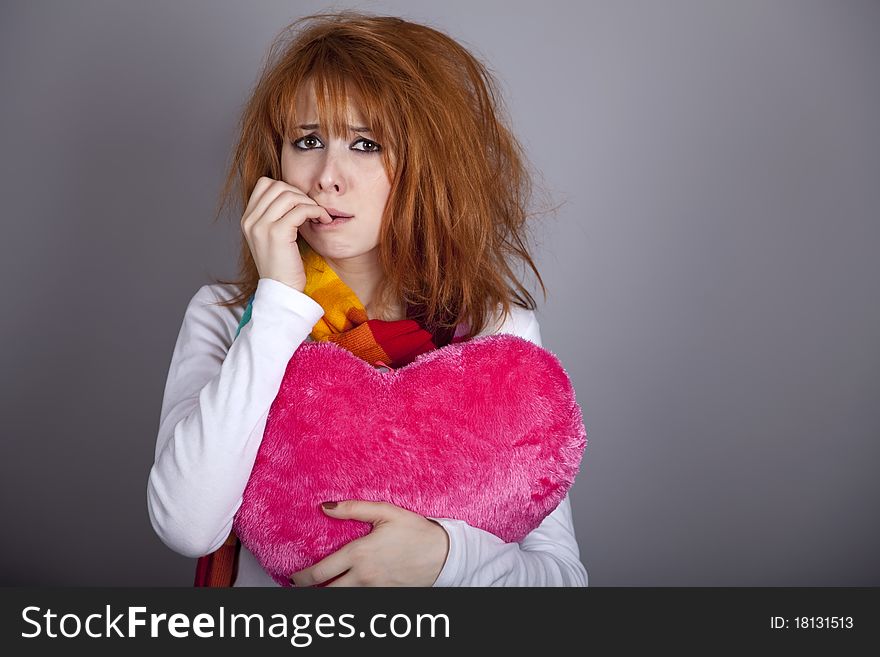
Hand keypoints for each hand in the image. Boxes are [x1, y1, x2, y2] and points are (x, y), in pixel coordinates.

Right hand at [240, 176, 333, 291]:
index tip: (300, 203)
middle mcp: (250, 220)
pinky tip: (322, 219)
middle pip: (277, 186)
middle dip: (299, 194)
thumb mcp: (272, 237)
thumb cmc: (283, 265)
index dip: (286, 188)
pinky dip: (315, 211)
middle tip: (312, 209)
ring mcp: (261, 226)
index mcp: (247, 219)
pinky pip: (300, 210)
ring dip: (309, 202)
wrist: (281, 290)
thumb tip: (294, 194)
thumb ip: (275, 215)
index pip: (264, 184)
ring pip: (289, 195)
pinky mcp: (277, 233)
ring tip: (319, 215)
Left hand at [289, 501, 449, 586]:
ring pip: (342, 600)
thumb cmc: (416, 531)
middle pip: (327, 593)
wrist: (444, 555)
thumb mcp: (386, 512)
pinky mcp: (386, 597)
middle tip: (300, 586)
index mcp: (359, 554)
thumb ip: (354, 509)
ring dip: (330, 595)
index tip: (294, 577)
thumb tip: (326, 507)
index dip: (301, 578)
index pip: (320, 573)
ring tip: (321, 589)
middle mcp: (364, 576)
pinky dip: (350, 598)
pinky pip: (362, 602)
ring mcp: (375, 590)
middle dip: (310, 592)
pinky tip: (347, 590)